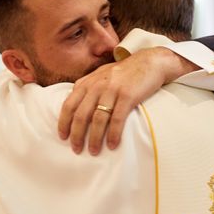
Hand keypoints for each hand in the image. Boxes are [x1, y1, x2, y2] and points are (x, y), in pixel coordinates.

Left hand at [58, 48, 197, 154]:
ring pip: (97, 119)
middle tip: (77, 150)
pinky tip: (112, 145)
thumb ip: (88, 87)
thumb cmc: (125, 72)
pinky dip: (113, 134)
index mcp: (88, 82)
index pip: (68, 105)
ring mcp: (112, 90)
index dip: (64, 123)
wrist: (150, 62)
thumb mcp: (102, 75)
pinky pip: (117, 118)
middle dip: (77, 135)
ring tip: (94, 151)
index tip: (63, 137)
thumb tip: (74, 104)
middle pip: (81, 115)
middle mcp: (97, 85)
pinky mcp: (128, 95)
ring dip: (94, 138)